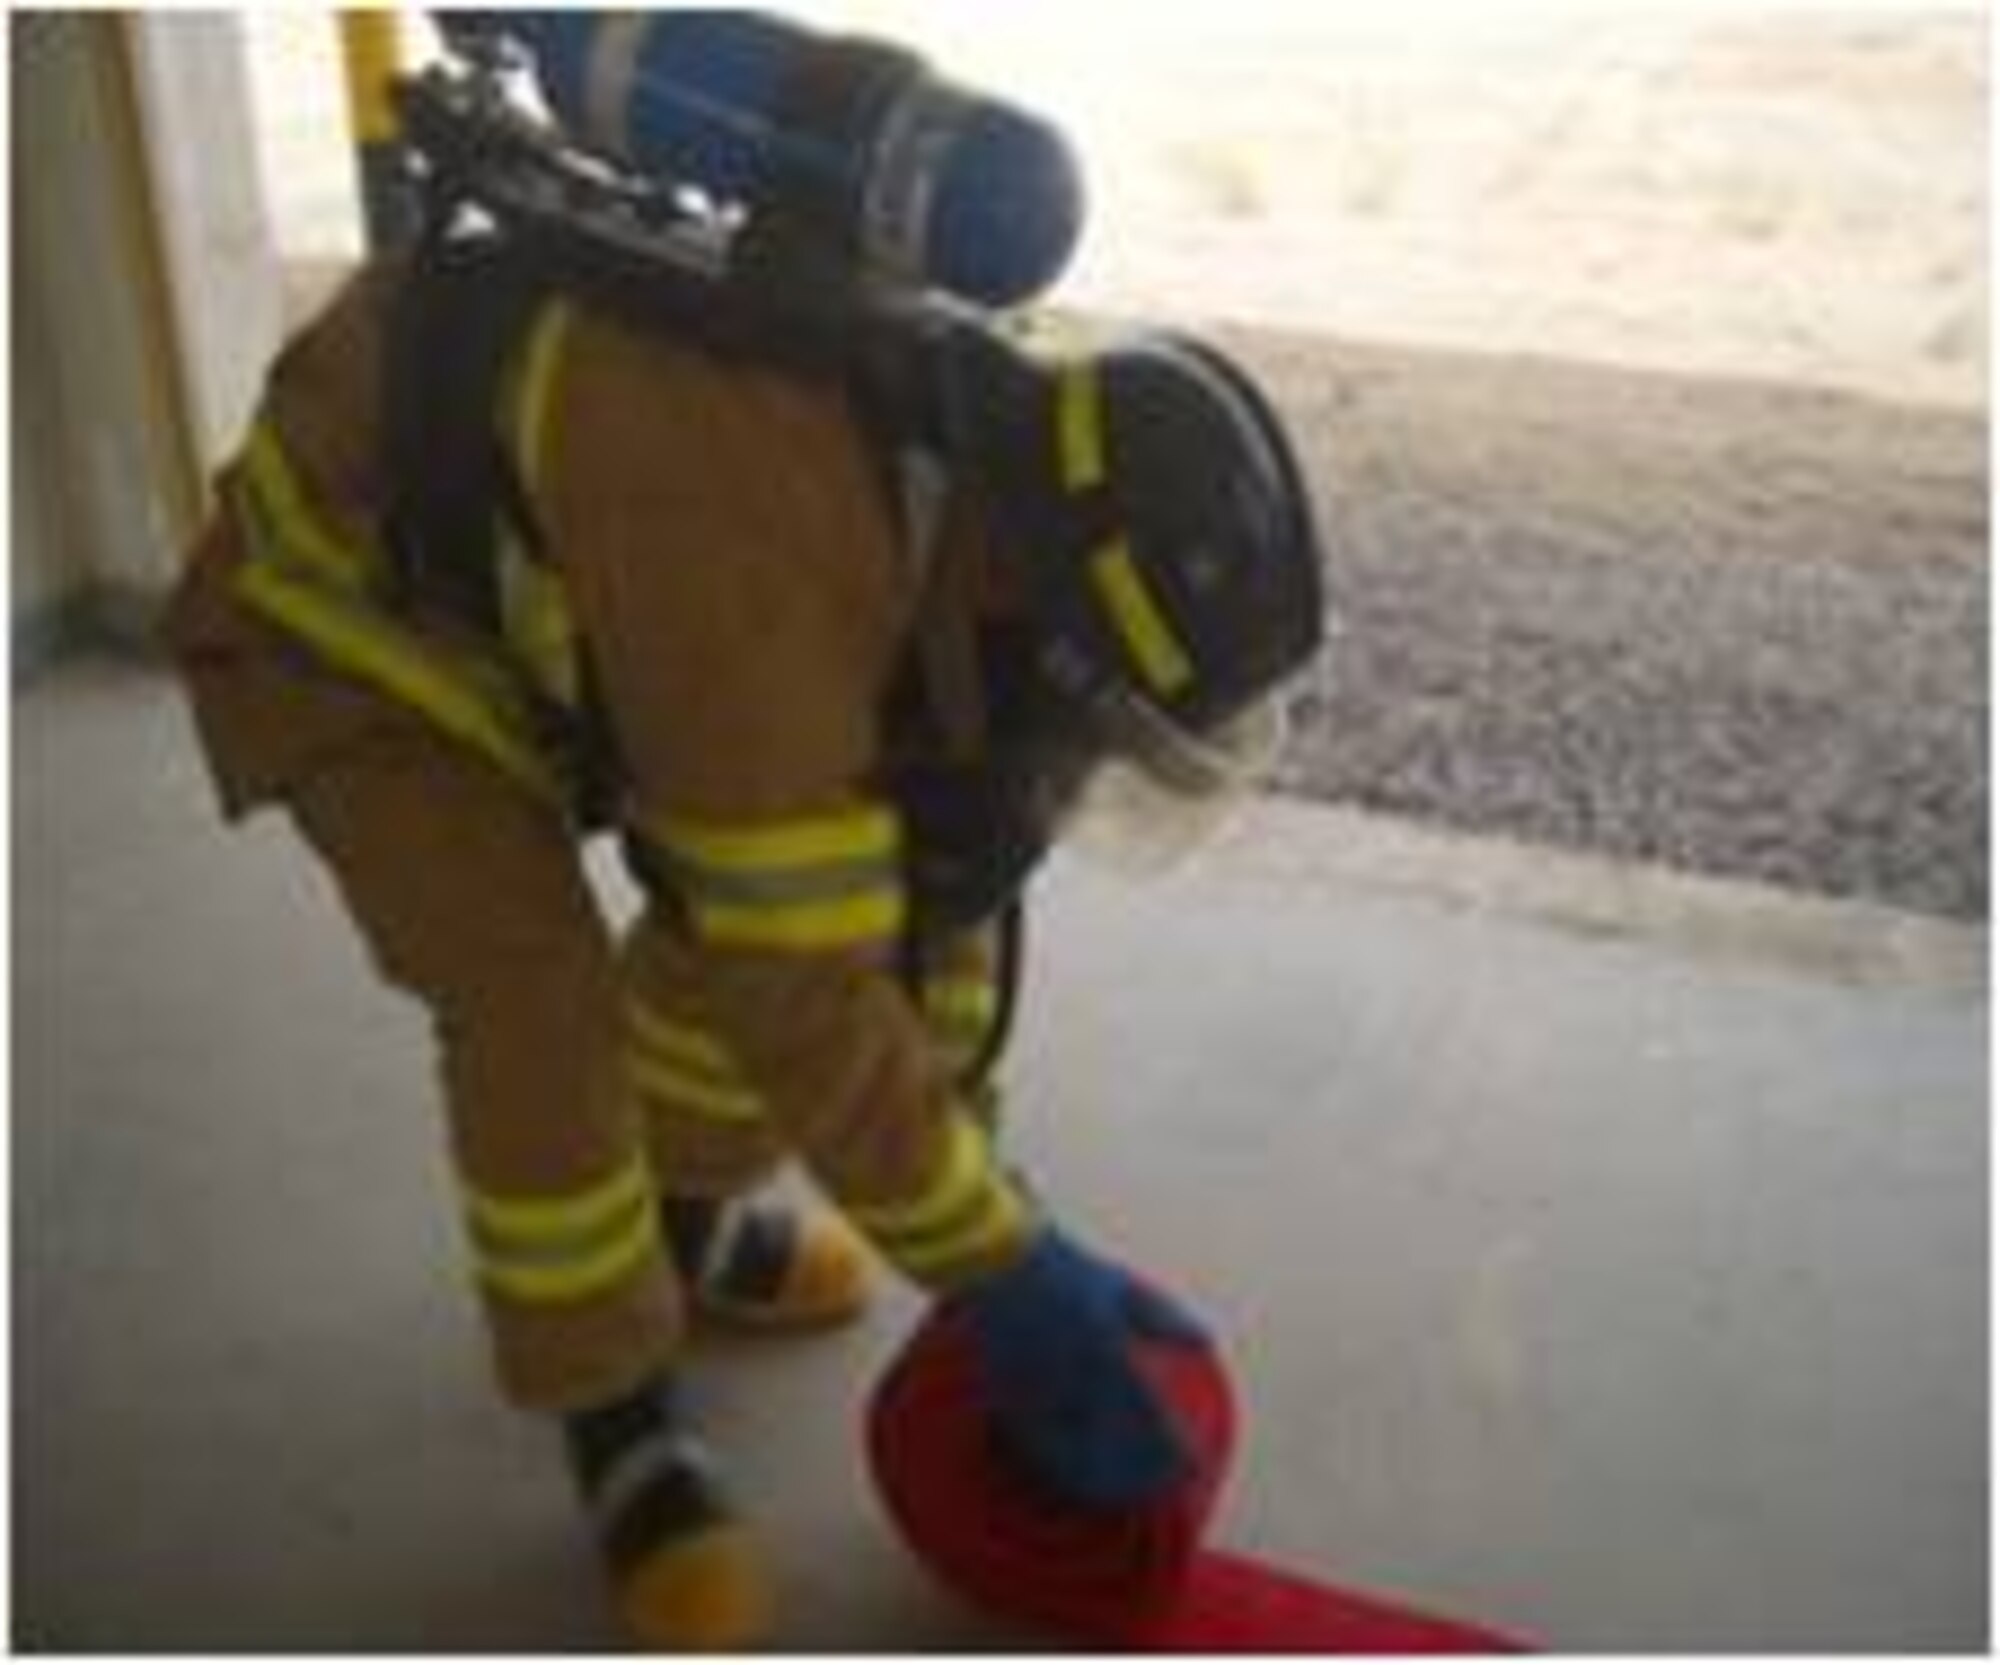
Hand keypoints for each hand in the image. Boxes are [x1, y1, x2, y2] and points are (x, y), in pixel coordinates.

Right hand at [952, 1226, 1210, 1508]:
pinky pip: (1034, 1441)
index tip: (1187, 1464)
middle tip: (1151, 1489)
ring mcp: (1040, 1391)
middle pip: (1112, 1444)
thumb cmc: (1064, 1268)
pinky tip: (1061, 1472)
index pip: (1148, 1416)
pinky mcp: (1007, 1394)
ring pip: (1071, 1450)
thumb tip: (1204, 1340)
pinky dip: (1052, 1461)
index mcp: (1108, 1353)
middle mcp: (1076, 1380)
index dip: (1168, 1447)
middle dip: (1133, 1473)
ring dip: (1093, 1476)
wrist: (997, 1260)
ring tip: (1111, 1493)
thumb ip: (1163, 1318)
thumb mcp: (1121, 1287)